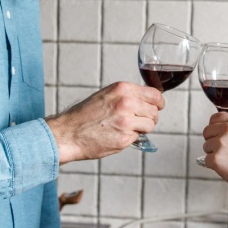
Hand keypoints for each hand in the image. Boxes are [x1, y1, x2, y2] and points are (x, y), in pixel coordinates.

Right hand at [47, 82, 163, 163]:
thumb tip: (147, 100)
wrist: (69, 133)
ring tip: (126, 128)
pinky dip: (131, 137)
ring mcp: (126, 121)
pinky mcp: (124, 138)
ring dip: (142, 128)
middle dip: (149, 117)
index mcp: (122, 89)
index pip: (155, 94)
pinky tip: (117, 135)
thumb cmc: (84, 115)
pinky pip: (138, 137)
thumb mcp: (106, 95)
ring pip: (150, 125)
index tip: (158, 107)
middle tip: (138, 120)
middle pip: (154, 111)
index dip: (158, 103)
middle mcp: (126, 103)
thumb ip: (127, 95)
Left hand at [201, 112, 227, 190]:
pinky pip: (206, 160)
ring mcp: (221, 143)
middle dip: (212, 140)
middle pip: (207, 131)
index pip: (214, 118)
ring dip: (214, 154)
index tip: (219, 135)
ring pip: (206, 146)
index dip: (215, 127)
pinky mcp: (215, 159)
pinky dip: (213, 166)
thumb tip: (219, 122)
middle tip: (225, 151)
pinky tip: (227, 167)